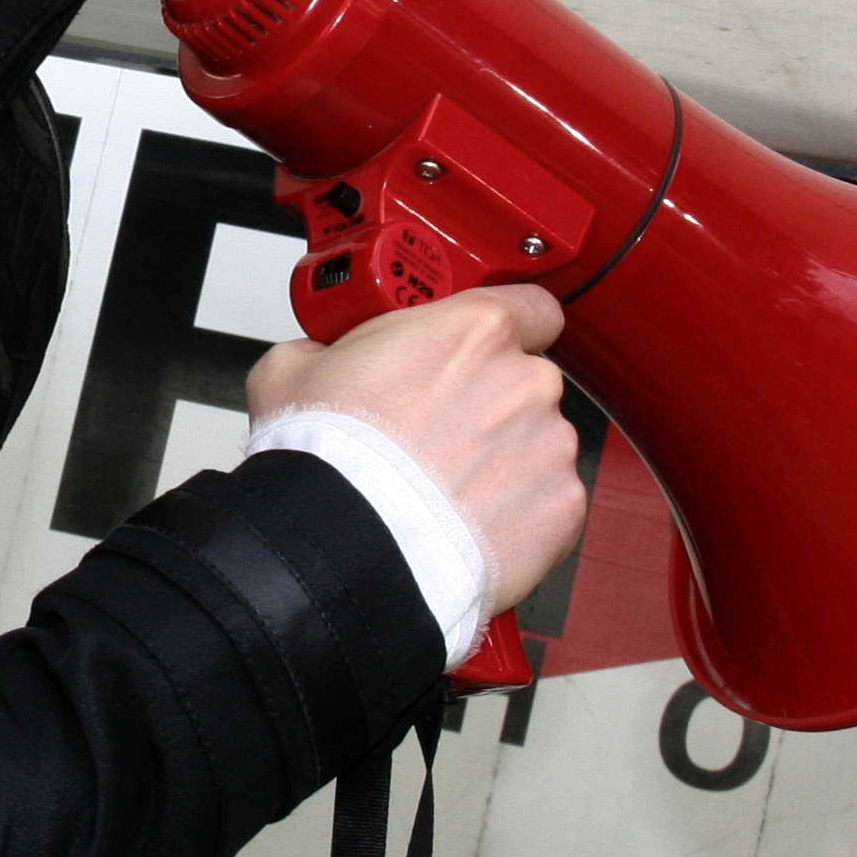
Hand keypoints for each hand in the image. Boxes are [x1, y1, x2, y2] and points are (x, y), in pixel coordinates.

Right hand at [247, 286, 585, 614]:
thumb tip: (318, 358)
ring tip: (449, 492)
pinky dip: (519, 513)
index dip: (507, 330)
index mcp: (474, 331)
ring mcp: (551, 445)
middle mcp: (525, 380)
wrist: (349, 549)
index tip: (484, 352)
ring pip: (538, 445)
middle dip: (490, 407)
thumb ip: (327, 350)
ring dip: (505, 462)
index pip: (531, 308)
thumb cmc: (330, 460)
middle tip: (439, 437)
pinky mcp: (562, 507)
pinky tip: (470, 524)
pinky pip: (548, 502)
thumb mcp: (294, 371)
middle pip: (525, 383)